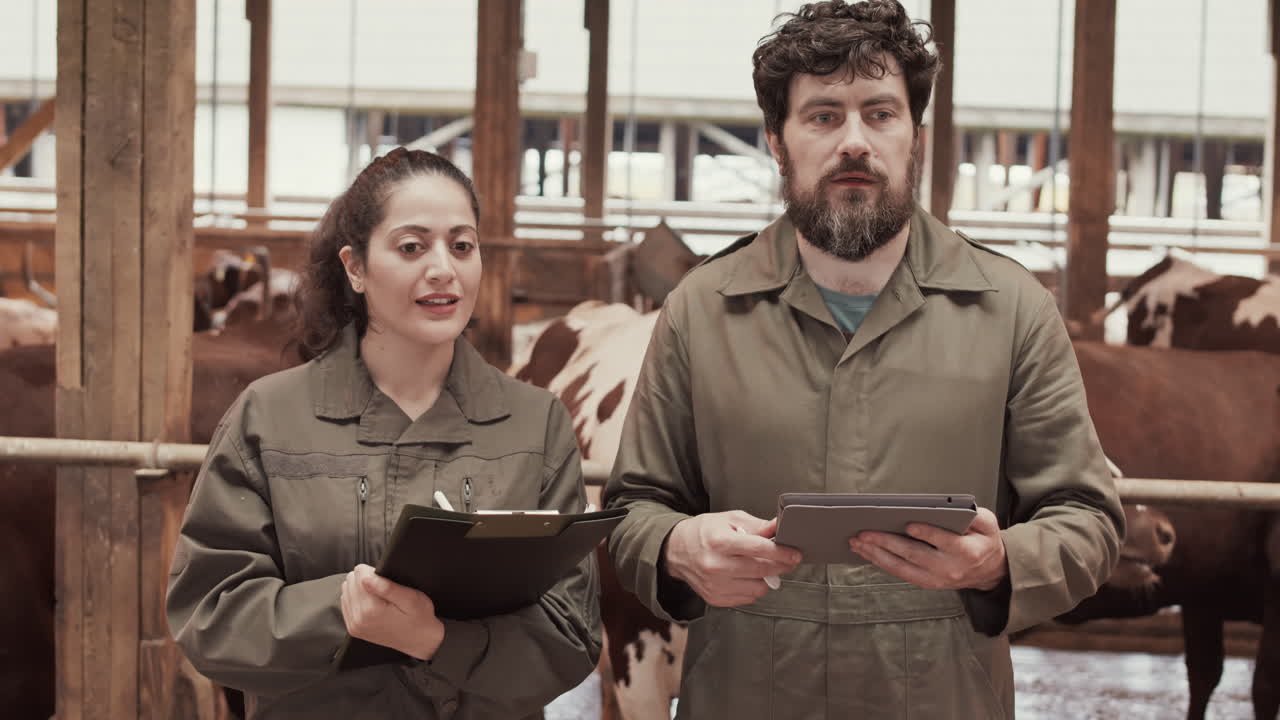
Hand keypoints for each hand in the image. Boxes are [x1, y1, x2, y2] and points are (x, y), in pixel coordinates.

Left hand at [340, 564, 444, 659]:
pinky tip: (370, 601)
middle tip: (383, 587)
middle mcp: (359, 619)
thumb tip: (365, 578)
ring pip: (346, 590)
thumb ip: (387, 587)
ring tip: (378, 594)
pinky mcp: (354, 629)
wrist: (419, 640)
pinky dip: (356, 598)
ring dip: (360, 588)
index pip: (359, 574)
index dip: (373, 571)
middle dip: (365, 579)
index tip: (386, 578)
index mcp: (372, 610)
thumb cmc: (419, 617)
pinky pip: (345, 603)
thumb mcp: (411, 598)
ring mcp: (355, 625)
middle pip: (350, 581)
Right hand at [664, 511, 802, 607]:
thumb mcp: (729, 520)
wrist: (676, 551)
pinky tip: (746, 576)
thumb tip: (779, 527)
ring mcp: (715, 585)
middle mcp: (716, 566)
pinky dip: (753, 587)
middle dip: (780, 565)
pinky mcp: (715, 598)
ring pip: (758, 588)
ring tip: (759, 566)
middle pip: (761, 570)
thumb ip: (757, 526)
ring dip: (765, 578)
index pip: (758, 549)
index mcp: (719, 542)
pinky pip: (748, 598)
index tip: (795, 554)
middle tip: (788, 560)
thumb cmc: (705, 531)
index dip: (781, 552)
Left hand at [849, 507, 1007, 590]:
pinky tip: (866, 552)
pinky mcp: (926, 583)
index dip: (927, 534)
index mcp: (967, 552)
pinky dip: (881, 563)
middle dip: (887, 543)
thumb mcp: (988, 524)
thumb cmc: (984, 541)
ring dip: (876, 555)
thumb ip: (975, 515)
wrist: (989, 571)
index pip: (944, 542)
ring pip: (902, 568)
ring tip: (857, 543)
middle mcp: (949, 568)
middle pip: (914, 555)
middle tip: (865, 533)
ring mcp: (936, 579)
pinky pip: (900, 573)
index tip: (909, 525)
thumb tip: (952, 510)